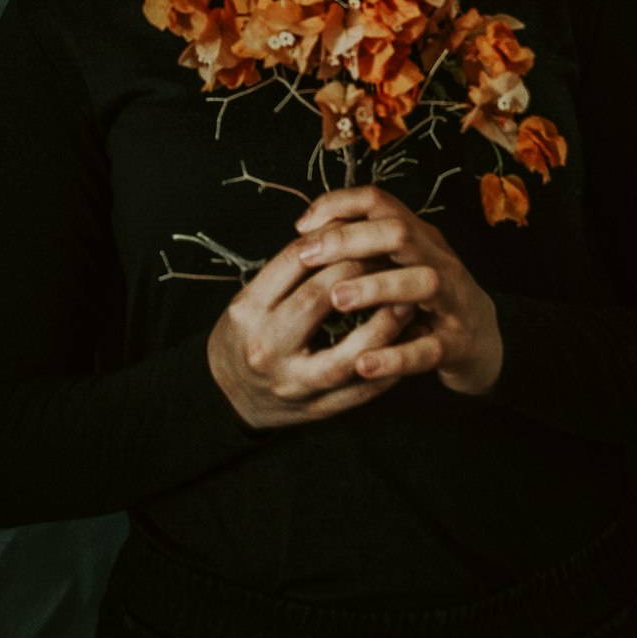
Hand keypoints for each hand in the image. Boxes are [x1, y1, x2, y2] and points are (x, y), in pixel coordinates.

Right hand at [207, 231, 412, 430]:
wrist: (227, 395)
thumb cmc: (249, 334)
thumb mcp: (253, 297)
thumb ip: (291, 270)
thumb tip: (343, 227)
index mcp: (248, 310)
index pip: (293, 262)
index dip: (333, 239)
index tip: (361, 226)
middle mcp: (266, 346)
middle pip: (317, 299)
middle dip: (359, 271)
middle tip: (389, 254)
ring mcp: (291, 383)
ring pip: (344, 356)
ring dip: (382, 326)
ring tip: (406, 300)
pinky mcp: (316, 410)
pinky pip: (360, 393)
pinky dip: (389, 369)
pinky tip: (409, 345)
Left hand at [294, 186, 503, 395]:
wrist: (485, 344)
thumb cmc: (426, 301)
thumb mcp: (401, 265)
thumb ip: (365, 248)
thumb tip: (306, 233)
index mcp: (419, 237)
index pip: (380, 202)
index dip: (339, 204)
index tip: (301, 226)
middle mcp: (438, 260)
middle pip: (400, 232)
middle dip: (350, 239)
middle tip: (307, 256)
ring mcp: (452, 301)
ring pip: (422, 282)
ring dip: (377, 287)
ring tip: (337, 298)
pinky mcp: (457, 345)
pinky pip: (428, 349)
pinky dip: (396, 356)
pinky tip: (363, 363)